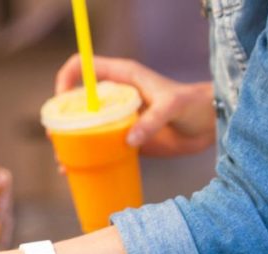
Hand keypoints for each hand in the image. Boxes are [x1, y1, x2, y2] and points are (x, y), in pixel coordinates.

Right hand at [55, 55, 214, 156]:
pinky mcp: (122, 138)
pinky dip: (84, 158)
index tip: (62, 101)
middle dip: (61, 119)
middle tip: (57, 140)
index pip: (83, 67)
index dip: (66, 79)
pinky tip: (74, 171)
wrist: (210, 126)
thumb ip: (152, 120)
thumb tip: (128, 140)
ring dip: (68, 142)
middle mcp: (115, 96)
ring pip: (82, 126)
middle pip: (76, 101)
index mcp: (122, 77)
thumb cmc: (195, 106)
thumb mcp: (173, 107)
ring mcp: (117, 118)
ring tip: (63, 162)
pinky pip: (96, 146)